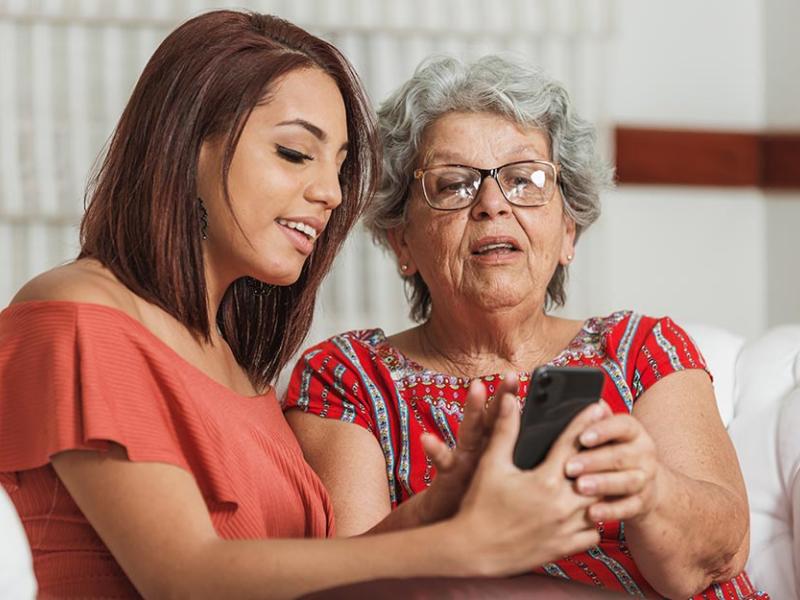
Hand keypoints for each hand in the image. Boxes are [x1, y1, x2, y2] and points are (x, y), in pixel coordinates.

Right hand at [416, 373, 518, 524]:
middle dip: (499, 396)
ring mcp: (461, 461)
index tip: (518, 375)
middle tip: (509, 374)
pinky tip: (428, 438)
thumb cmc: (477, 501)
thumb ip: (508, 451)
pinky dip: (435, 450)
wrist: (445, 524)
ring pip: (469, 432)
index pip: (504, 419)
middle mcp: (476, 450)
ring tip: (476, 388)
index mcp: (491, 450)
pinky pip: (443, 462)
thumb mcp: (496, 476)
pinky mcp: (447, 476)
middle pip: (489, 418)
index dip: (510, 397)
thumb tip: (533, 438)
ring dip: (472, 410)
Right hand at [447, 392, 610, 576]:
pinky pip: (594, 532)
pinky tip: (589, 510)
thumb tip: (509, 400)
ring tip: (606, 475)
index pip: (572, 443)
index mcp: (544, 480)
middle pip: (596, 474)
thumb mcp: (491, 464)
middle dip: (603, 455)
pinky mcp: (565, 548)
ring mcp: (565, 528)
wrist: (473, 550)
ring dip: (603, 489)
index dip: (585, 422)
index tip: (597, 407)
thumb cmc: (479, 505)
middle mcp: (561, 504)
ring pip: (601, 504)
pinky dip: (595, 520)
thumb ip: (505, 431)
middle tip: (611, 441)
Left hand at [566, 413, 661, 522]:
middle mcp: (644, 453)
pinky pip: (628, 508)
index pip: (622, 425)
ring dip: (603, 484)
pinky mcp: (643, 503)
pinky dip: (611, 511)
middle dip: (594, 461)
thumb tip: (588, 404)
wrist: (644, 484)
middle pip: (621, 456)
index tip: (582, 436)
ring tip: (580, 487)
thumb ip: (594, 422)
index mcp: (633, 432)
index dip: (603, 430)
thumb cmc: (612, 452)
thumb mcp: (605, 435)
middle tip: (569, 466)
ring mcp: (646, 479)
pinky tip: (592, 513)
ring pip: (627, 482)